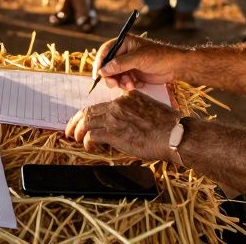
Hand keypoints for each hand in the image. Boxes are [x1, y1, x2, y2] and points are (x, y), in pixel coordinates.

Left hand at [65, 92, 181, 163]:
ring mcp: (115, 117)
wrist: (175, 134)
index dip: (88, 114)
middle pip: (88, 111)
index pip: (100, 104)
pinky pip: (92, 135)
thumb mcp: (148, 109)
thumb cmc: (167, 127)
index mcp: (126, 98)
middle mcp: (118, 104)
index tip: (83, 121)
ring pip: (86, 121)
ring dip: (78, 131)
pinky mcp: (114, 132)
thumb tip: (124, 123)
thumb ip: (133, 111)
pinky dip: (87, 141)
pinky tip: (89, 146)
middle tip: (70, 130)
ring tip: (75, 139)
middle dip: (76, 121)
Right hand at [93, 34, 177, 90]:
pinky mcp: (133, 74)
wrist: (176, 67)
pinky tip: (136, 85)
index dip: (100, 63)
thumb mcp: (139, 59)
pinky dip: (127, 85)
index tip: (98, 75)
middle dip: (110, 76)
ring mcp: (128, 64)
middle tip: (115, 84)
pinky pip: (123, 81)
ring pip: (114, 75)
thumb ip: (120, 64)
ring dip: (120, 82)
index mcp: (123, 43)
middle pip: (107, 65)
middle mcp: (123, 53)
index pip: (105, 51)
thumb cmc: (159, 56)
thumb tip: (103, 70)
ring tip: (130, 85)